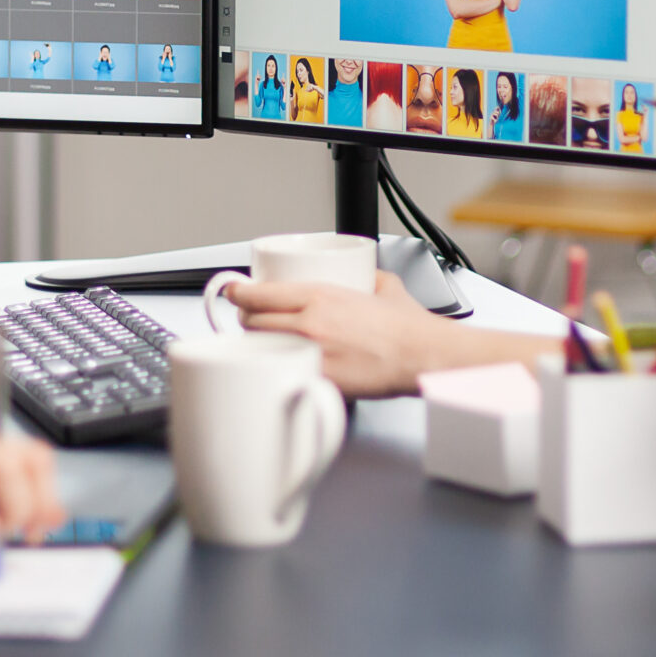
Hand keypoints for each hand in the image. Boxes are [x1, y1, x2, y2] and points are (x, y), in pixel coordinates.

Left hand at [225, 271, 447, 398]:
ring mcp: (311, 354)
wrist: (421, 355)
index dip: (238, 293)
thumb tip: (363, 276)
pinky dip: (279, 370)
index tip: (233, 292)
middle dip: (246, 320)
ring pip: (263, 349)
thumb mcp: (384, 286)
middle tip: (251, 320)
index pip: (259, 293)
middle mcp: (309, 323)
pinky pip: (285, 373)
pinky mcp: (319, 380)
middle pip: (253, 322)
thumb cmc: (408, 327)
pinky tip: (283, 370)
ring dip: (257, 346)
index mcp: (320, 296)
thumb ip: (367, 277)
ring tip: (264, 345)